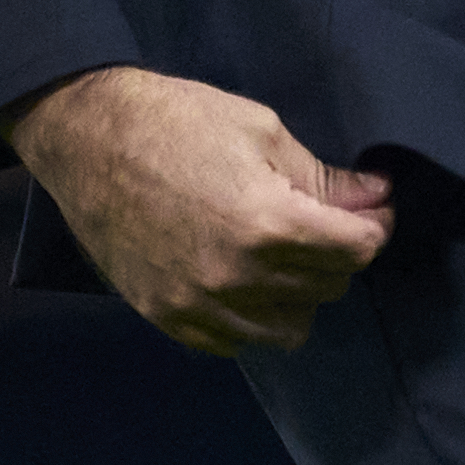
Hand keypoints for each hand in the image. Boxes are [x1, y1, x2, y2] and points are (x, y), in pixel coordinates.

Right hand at [8, 67, 392, 355]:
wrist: (86, 137)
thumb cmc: (176, 121)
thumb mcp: (263, 132)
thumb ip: (325, 178)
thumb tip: (377, 196)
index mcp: (269, 224)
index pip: (358, 250)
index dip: (374, 225)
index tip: (369, 209)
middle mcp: (238, 276)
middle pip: (329, 287)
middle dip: (337, 253)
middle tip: (323, 223)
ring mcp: (199, 304)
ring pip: (289, 328)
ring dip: (299, 295)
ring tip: (282, 257)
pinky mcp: (167, 317)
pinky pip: (235, 343)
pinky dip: (250, 319)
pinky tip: (243, 284)